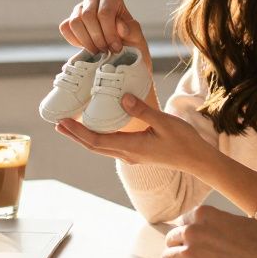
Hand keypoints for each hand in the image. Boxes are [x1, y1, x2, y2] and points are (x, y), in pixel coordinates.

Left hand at [55, 94, 216, 171]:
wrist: (197, 160)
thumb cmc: (183, 141)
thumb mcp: (164, 122)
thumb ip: (142, 110)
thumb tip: (122, 97)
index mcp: (131, 147)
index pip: (96, 141)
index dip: (77, 132)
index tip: (63, 122)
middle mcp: (127, 154)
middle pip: (94, 146)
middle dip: (75, 136)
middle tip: (59, 124)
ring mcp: (132, 155)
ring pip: (102, 147)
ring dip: (84, 138)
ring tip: (71, 127)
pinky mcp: (137, 153)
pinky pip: (111, 145)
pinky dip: (98, 137)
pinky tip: (98, 129)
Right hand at [59, 0, 148, 56]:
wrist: (121, 52)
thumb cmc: (130, 41)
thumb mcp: (137, 37)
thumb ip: (132, 30)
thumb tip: (120, 27)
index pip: (104, 12)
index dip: (109, 33)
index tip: (116, 48)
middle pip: (88, 16)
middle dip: (97, 38)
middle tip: (106, 51)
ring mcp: (79, 8)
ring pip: (75, 22)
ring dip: (86, 41)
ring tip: (98, 52)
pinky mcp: (69, 20)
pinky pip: (66, 28)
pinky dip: (75, 41)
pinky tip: (88, 48)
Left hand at [162, 205, 256, 257]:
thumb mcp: (239, 220)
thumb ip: (220, 221)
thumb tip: (216, 229)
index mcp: (203, 214)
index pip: (182, 222)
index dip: (188, 235)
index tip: (194, 243)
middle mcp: (192, 231)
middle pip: (172, 240)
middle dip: (181, 248)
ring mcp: (189, 254)